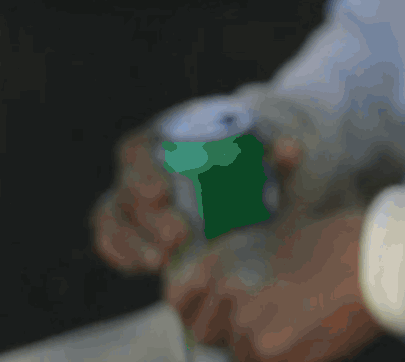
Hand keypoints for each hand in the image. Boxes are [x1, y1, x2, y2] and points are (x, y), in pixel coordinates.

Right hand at [91, 129, 304, 275]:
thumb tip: (291, 150)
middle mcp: (141, 167)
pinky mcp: (133, 226)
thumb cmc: (252, 152)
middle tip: (178, 236)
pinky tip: (143, 267)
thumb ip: (280, 150)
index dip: (142, 172)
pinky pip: (113, 239)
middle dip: (148, 217)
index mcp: (165, 136)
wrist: (249, 171)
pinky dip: (122, 254)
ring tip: (160, 261)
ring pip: (113, 218)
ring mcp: (132, 197)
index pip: (137, 150)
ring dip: (131, 242)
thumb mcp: (269, 148)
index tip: (162, 193)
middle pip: (126, 190)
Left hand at [166, 208, 380, 361]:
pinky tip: (310, 341)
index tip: (213, 314)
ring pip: (241, 354)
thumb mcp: (281, 241)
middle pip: (208, 334)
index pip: (180, 301)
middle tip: (273, 320)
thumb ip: (247, 269)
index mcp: (225, 262)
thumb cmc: (344, 245)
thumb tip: (229, 300)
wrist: (381, 261)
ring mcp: (247, 329)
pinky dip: (286, 357)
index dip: (196, 310)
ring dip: (262, 348)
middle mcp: (227, 295)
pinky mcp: (274, 356)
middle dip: (233, 332)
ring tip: (300, 329)